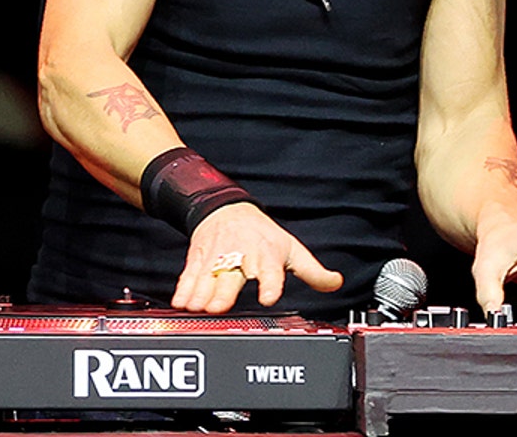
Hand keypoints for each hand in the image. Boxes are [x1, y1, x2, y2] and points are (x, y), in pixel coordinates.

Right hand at [170, 203, 341, 312]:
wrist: (227, 209)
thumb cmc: (262, 234)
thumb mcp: (291, 249)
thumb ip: (313, 272)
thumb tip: (336, 283)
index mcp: (266, 255)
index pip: (270, 271)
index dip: (270, 284)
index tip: (268, 296)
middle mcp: (241, 256)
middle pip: (232, 275)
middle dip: (224, 291)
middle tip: (218, 307)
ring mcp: (217, 257)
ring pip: (208, 276)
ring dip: (200, 291)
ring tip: (196, 307)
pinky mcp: (199, 259)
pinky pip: (190, 275)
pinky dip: (184, 288)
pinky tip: (180, 303)